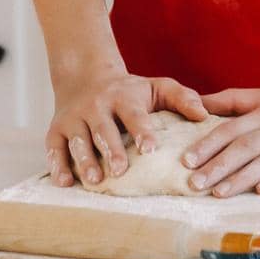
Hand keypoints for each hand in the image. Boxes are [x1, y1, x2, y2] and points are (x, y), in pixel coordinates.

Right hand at [46, 60, 209, 187]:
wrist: (85, 76)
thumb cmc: (129, 91)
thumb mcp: (156, 87)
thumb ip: (182, 98)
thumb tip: (205, 115)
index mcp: (124, 98)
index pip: (134, 115)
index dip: (142, 131)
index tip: (150, 149)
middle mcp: (97, 106)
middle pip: (103, 129)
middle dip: (111, 150)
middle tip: (120, 170)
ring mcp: (74, 118)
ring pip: (78, 140)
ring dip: (85, 160)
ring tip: (95, 180)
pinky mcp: (56, 130)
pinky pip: (54, 148)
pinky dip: (57, 165)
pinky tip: (65, 182)